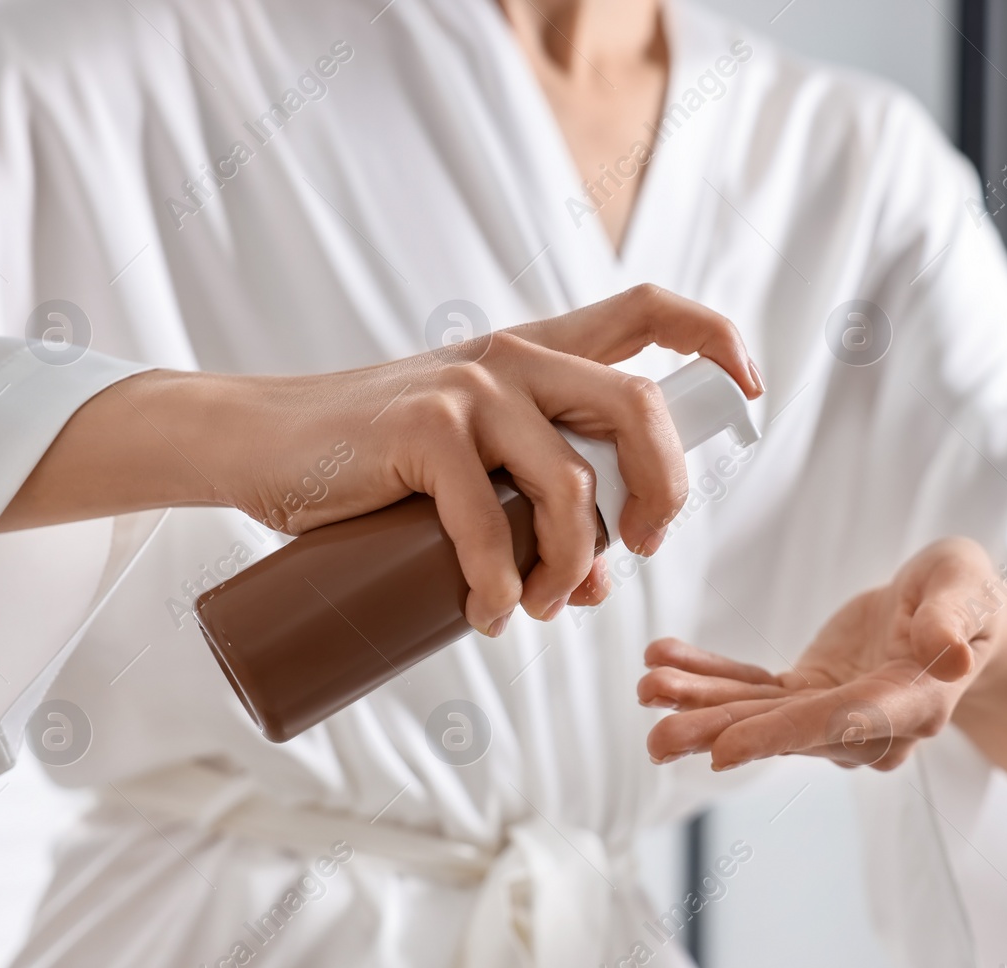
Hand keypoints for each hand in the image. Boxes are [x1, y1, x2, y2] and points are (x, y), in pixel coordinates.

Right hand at [0, 285, 761, 637]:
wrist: (258, 445)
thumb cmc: (372, 466)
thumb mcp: (470, 478)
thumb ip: (532, 510)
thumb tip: (592, 586)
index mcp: (537, 356)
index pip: (645, 312)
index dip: (713, 338)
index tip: (748, 389)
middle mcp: (514, 358)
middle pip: (639, 409)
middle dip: (663, 494)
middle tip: (639, 553)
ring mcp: (469, 389)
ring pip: (574, 486)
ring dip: (571, 568)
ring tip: (535, 610)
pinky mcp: (422, 429)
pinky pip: (493, 524)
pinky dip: (498, 587)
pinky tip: (485, 616)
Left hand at [639, 537, 1006, 798]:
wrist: (957, 610)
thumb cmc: (967, 595)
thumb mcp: (965, 588)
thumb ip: (951, 618)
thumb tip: (946, 653)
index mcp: (912, 702)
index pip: (842, 722)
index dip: (781, 735)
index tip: (725, 750)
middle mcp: (869, 723)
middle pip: (787, 731)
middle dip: (720, 732)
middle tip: (659, 735)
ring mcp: (834, 713)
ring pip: (759, 714)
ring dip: (701, 704)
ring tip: (649, 687)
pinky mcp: (810, 694)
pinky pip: (753, 689)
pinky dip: (708, 676)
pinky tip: (665, 662)